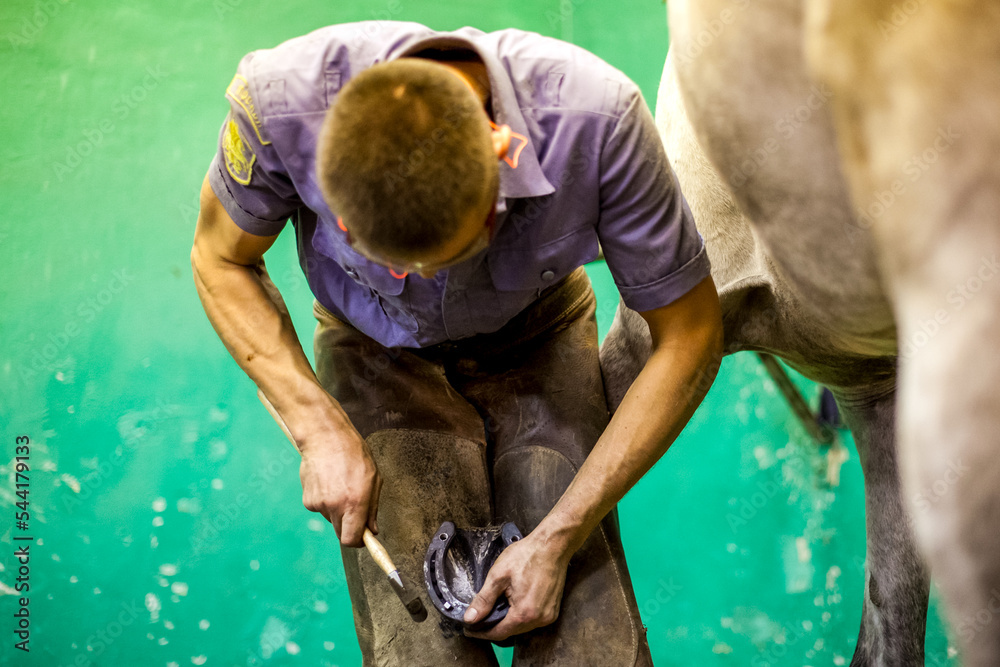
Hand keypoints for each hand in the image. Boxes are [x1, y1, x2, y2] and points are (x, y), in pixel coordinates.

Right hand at [299, 427, 381, 547]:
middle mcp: (335, 506)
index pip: (351, 539)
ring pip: (331, 518)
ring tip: (340, 486)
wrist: (325, 437)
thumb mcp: (374, 479)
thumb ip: (372, 508)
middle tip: (353, 508)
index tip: (362, 538)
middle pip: (340, 533)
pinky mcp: (307, 500)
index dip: (358, 542)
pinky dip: (325, 501)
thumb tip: (372, 529)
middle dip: (349, 526)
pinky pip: (320, 508)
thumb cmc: (353, 453)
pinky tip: (328, 483)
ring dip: (337, 510)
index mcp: (355, 503)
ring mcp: (319, 504)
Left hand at [462, 532, 570, 640]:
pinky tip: (513, 604)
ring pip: (522, 627)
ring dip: (508, 621)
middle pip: (511, 632)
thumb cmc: (527, 556)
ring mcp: (548, 616)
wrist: (551, 545)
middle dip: (494, 627)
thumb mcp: (498, 575)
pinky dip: (521, 616)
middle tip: (478, 619)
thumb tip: (470, 618)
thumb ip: (483, 600)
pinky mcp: (553, 611)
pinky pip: (532, 620)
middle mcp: (539, 619)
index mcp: (524, 613)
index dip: (481, 633)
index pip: (498, 633)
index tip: (469, 630)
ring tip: (495, 609)